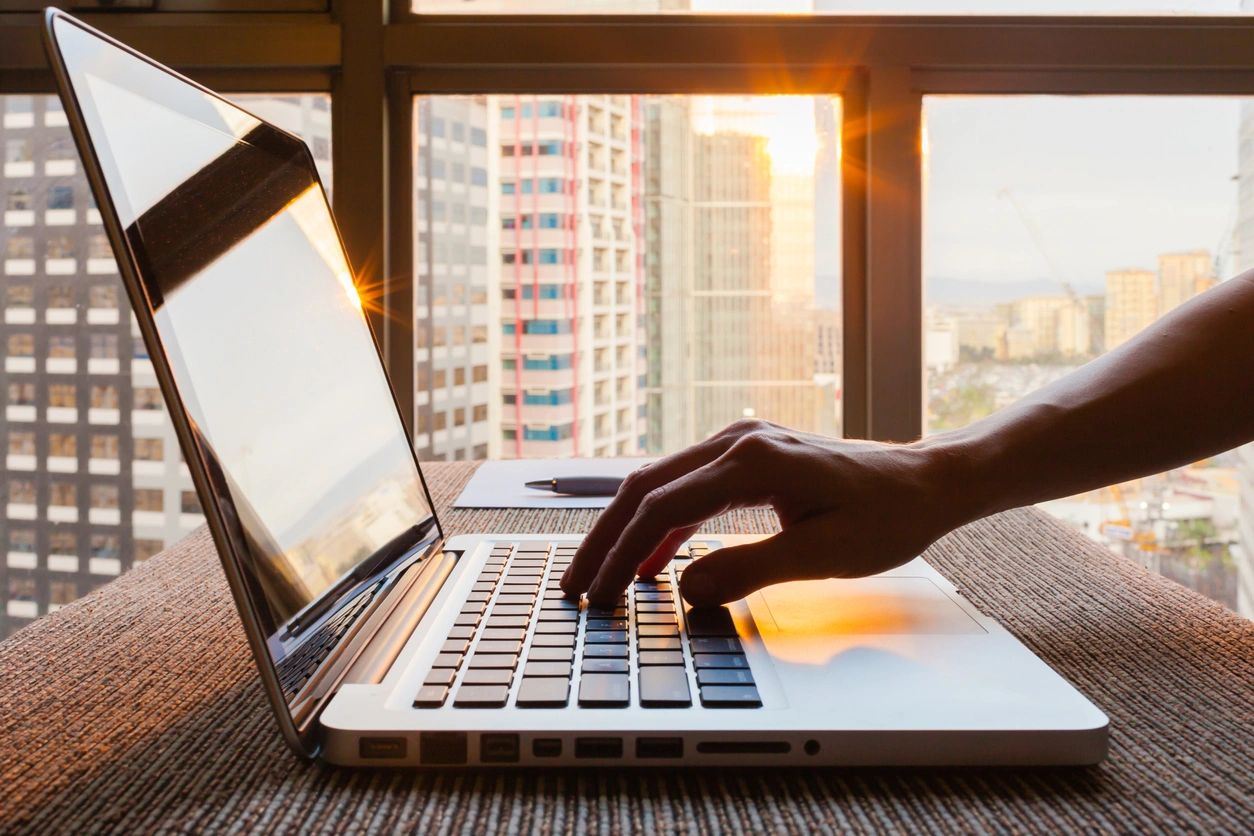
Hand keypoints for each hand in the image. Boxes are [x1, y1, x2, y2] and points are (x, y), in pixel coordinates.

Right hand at [560, 419, 971, 607]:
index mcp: (753, 461)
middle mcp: (738, 440)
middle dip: (604, 539)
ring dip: (625, 529)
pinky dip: (661, 523)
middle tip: (575, 586)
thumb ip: (748, 570)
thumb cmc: (887, 516)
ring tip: (599, 575)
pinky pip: (687, 486)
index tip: (598, 593)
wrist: (926, 482)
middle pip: (645, 487)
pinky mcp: (748, 456)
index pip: (663, 507)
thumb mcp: (822, 553)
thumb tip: (684, 590)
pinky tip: (650, 560)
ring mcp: (740, 442)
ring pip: (659, 482)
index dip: (622, 553)